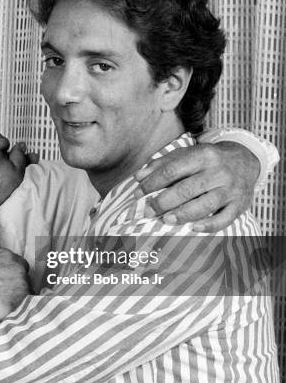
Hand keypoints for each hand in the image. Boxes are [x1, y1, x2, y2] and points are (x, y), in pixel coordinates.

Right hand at [0, 214, 29, 324]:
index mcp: (6, 255)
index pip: (17, 267)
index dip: (8, 277)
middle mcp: (17, 268)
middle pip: (23, 281)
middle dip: (14, 289)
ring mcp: (20, 285)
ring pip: (25, 295)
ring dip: (17, 301)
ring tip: (1, 309)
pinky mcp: (20, 302)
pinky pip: (25, 309)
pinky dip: (18, 312)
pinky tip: (6, 315)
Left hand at [134, 141, 259, 231]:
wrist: (245, 160)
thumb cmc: (207, 159)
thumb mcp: (186, 154)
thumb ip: (161, 164)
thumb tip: (138, 177)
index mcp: (203, 155)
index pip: (173, 170)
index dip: (153, 183)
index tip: (138, 194)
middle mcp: (218, 172)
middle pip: (187, 189)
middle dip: (164, 202)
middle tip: (148, 212)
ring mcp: (230, 189)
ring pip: (206, 205)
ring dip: (183, 214)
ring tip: (166, 220)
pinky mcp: (240, 204)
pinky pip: (225, 218)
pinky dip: (210, 225)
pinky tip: (194, 228)